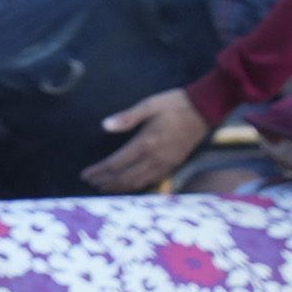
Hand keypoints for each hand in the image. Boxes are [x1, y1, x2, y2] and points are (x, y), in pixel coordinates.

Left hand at [84, 81, 212, 196]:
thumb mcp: (150, 104)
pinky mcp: (173, 165)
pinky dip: (135, 186)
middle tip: (91, 183)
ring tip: (104, 188)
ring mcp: (165, 164)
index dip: (98, 171)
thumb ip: (127, 117)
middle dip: (105, 183)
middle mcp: (154, 158)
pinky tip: (128, 186)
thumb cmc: (176, 104)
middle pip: (124, 178)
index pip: (115, 164)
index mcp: (146, 143)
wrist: (206, 108)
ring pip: (137, 183)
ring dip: (118, 188)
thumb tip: (105, 125)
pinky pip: (151, 182)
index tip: (85, 174)